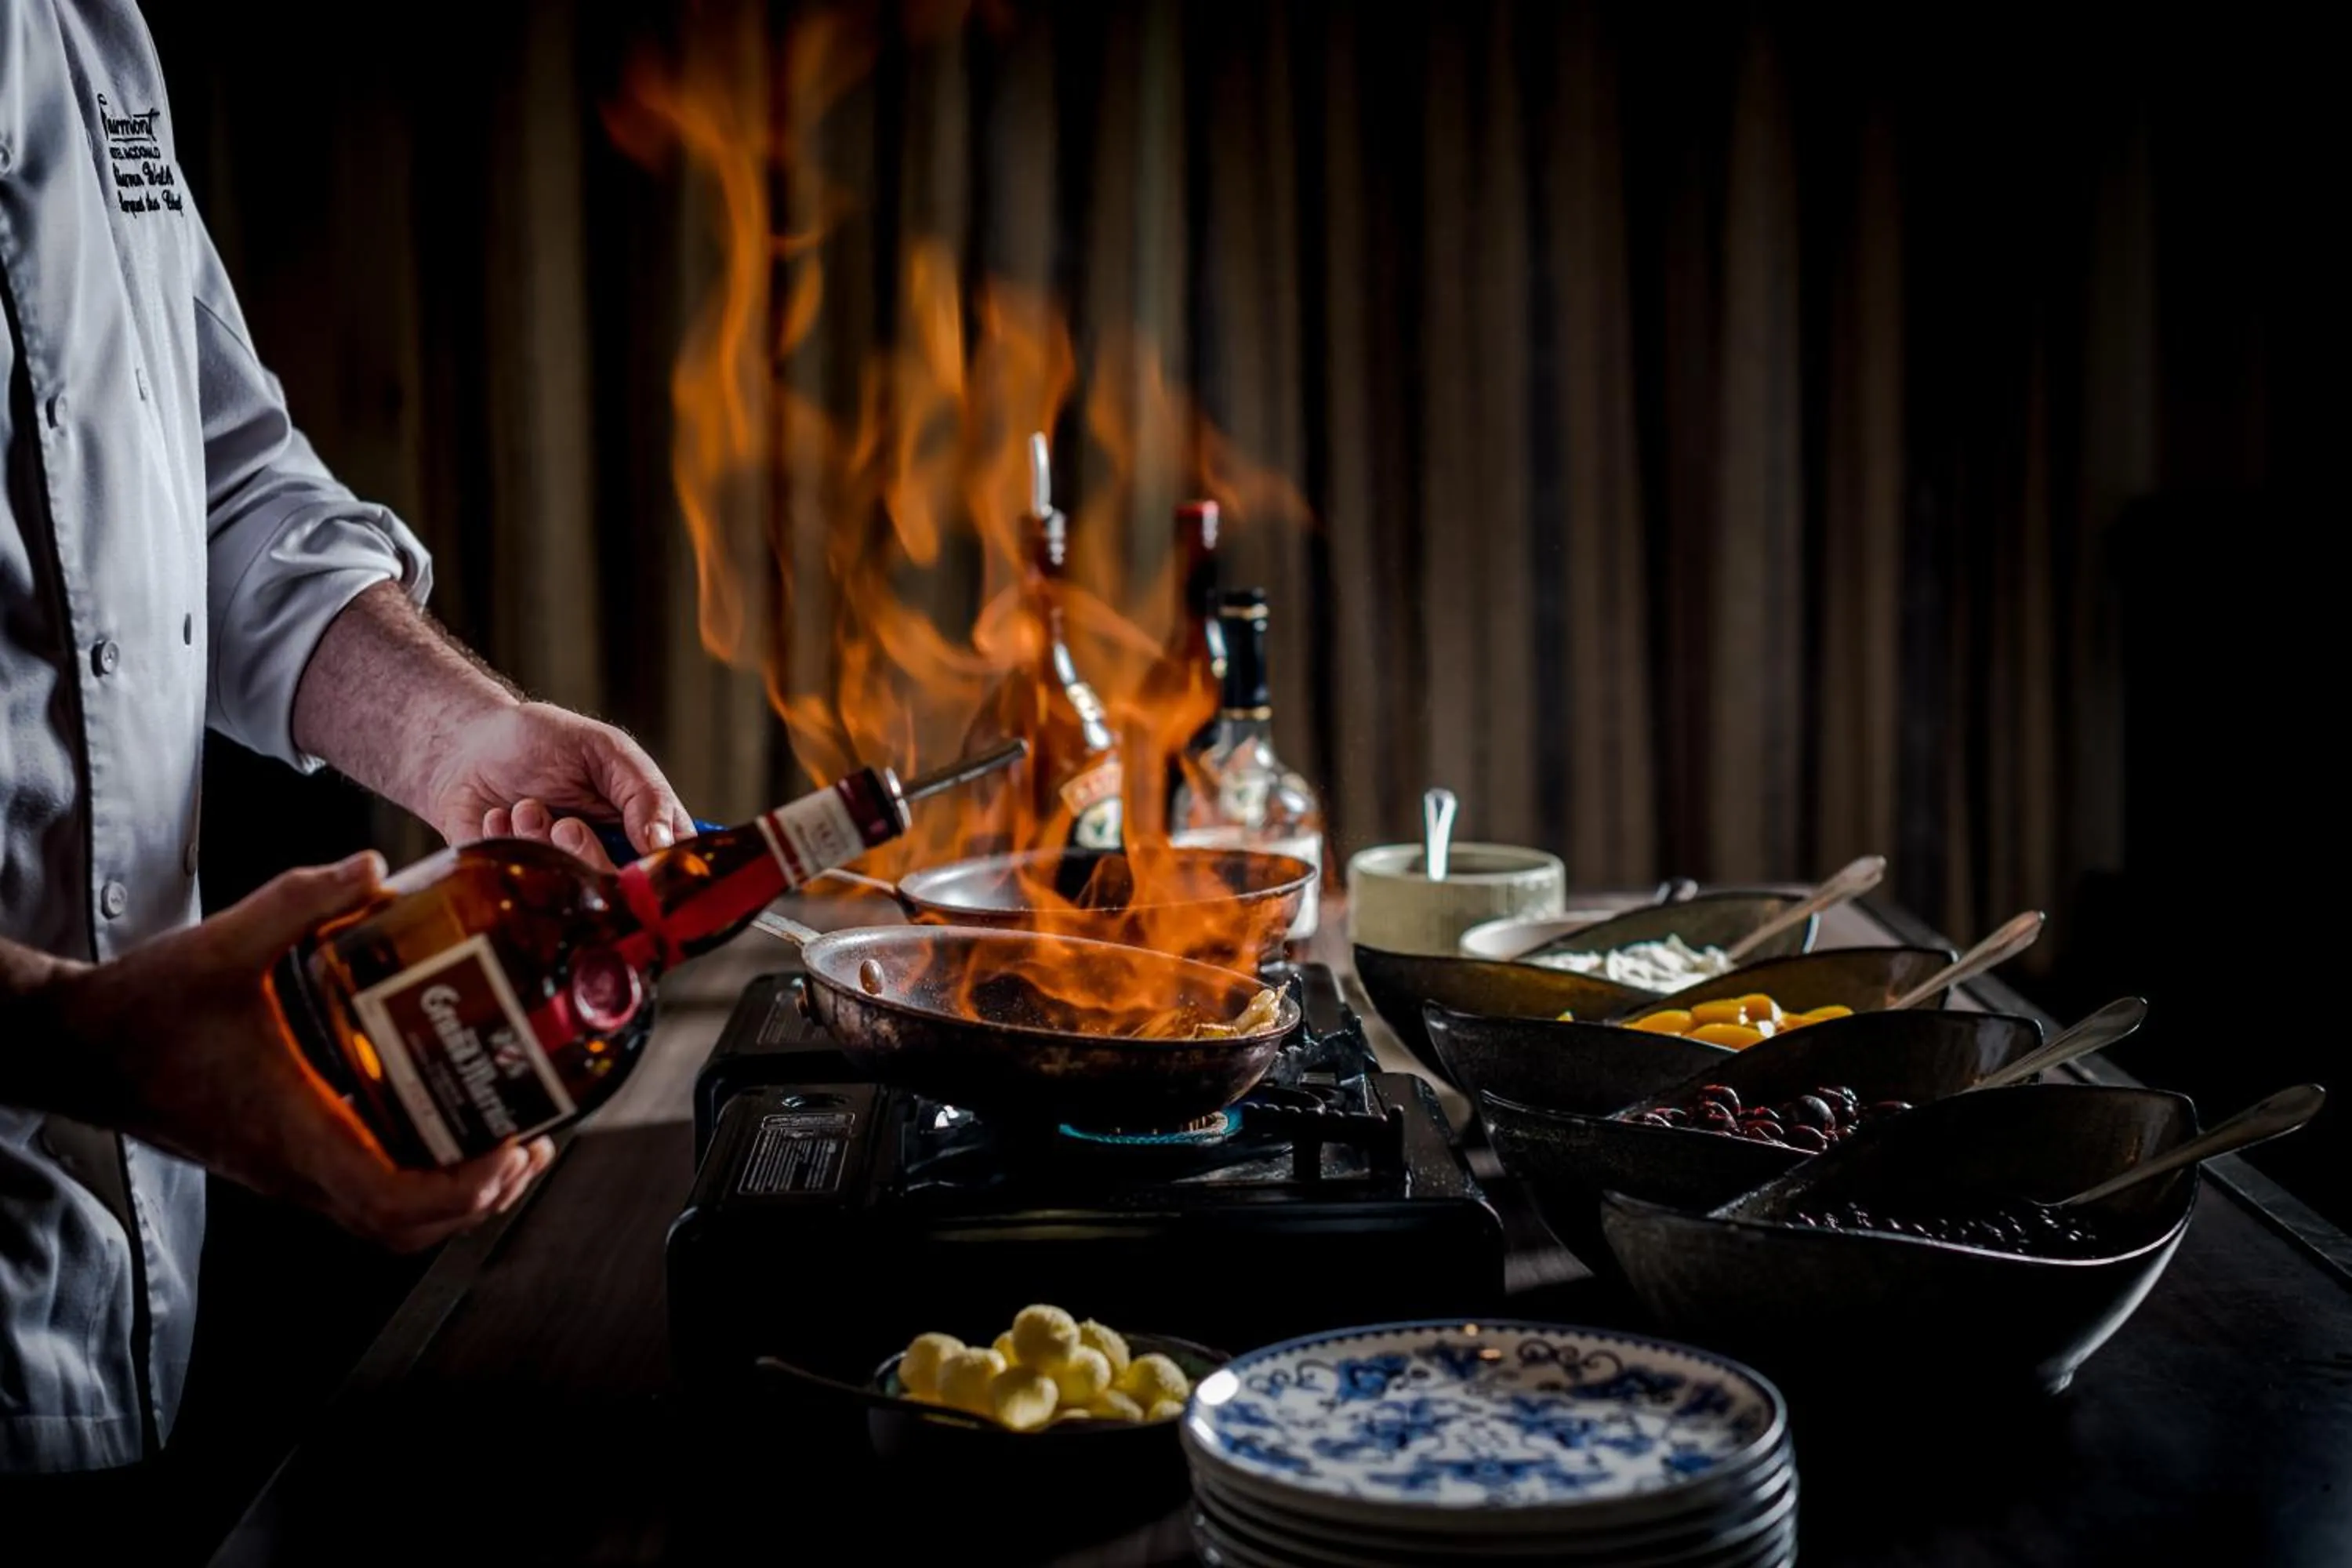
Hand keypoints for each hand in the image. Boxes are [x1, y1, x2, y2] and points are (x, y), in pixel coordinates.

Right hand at [49, 853, 554, 1250]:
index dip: (464, 1188)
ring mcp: (287, 1172)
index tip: (513, 1144)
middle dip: (482, 1197)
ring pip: (388, 1223)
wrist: (75, 1045)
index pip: (392, 1203)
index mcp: (291, 1132)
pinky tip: (444, 1125)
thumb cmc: (143, 1006)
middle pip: (407, 1228)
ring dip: (456, 1197)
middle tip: (534, 1142)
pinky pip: (364, 1196)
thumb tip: (375, 869)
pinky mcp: (282, 1161)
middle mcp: (294, 1168)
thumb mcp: (225, 942)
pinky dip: (418, 1181)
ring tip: (508, 1144)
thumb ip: (302, 901)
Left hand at [426, 702, 693, 870]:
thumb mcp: (605, 749)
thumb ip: (643, 793)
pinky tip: (497, 817)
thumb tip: (664, 844)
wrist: (466, 749)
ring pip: (570, 892)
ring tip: (526, 806)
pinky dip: (505, 843)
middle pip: (621, 894)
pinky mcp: (516, 884)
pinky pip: (518, 885)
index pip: (672, 869)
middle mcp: (606, 861)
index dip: (661, 875)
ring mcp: (561, 877)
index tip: (638, 859)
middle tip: (567, 825)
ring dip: (543, 843)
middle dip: (589, 857)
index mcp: (642, 830)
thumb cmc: (540, 741)